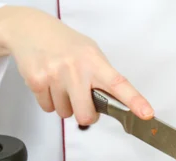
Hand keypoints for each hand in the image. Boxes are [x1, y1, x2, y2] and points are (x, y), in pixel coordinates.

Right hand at [0, 6, 153, 124]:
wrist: (29, 29)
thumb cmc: (65, 44)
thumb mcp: (90, 53)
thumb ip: (102, 77)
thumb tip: (116, 104)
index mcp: (94, 61)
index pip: (119, 84)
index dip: (135, 101)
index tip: (146, 113)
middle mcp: (75, 68)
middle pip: (86, 115)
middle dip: (85, 115)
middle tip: (83, 102)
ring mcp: (55, 75)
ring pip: (65, 114)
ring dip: (65, 105)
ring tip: (61, 84)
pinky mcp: (36, 82)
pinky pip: (48, 109)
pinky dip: (49, 101)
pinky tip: (49, 84)